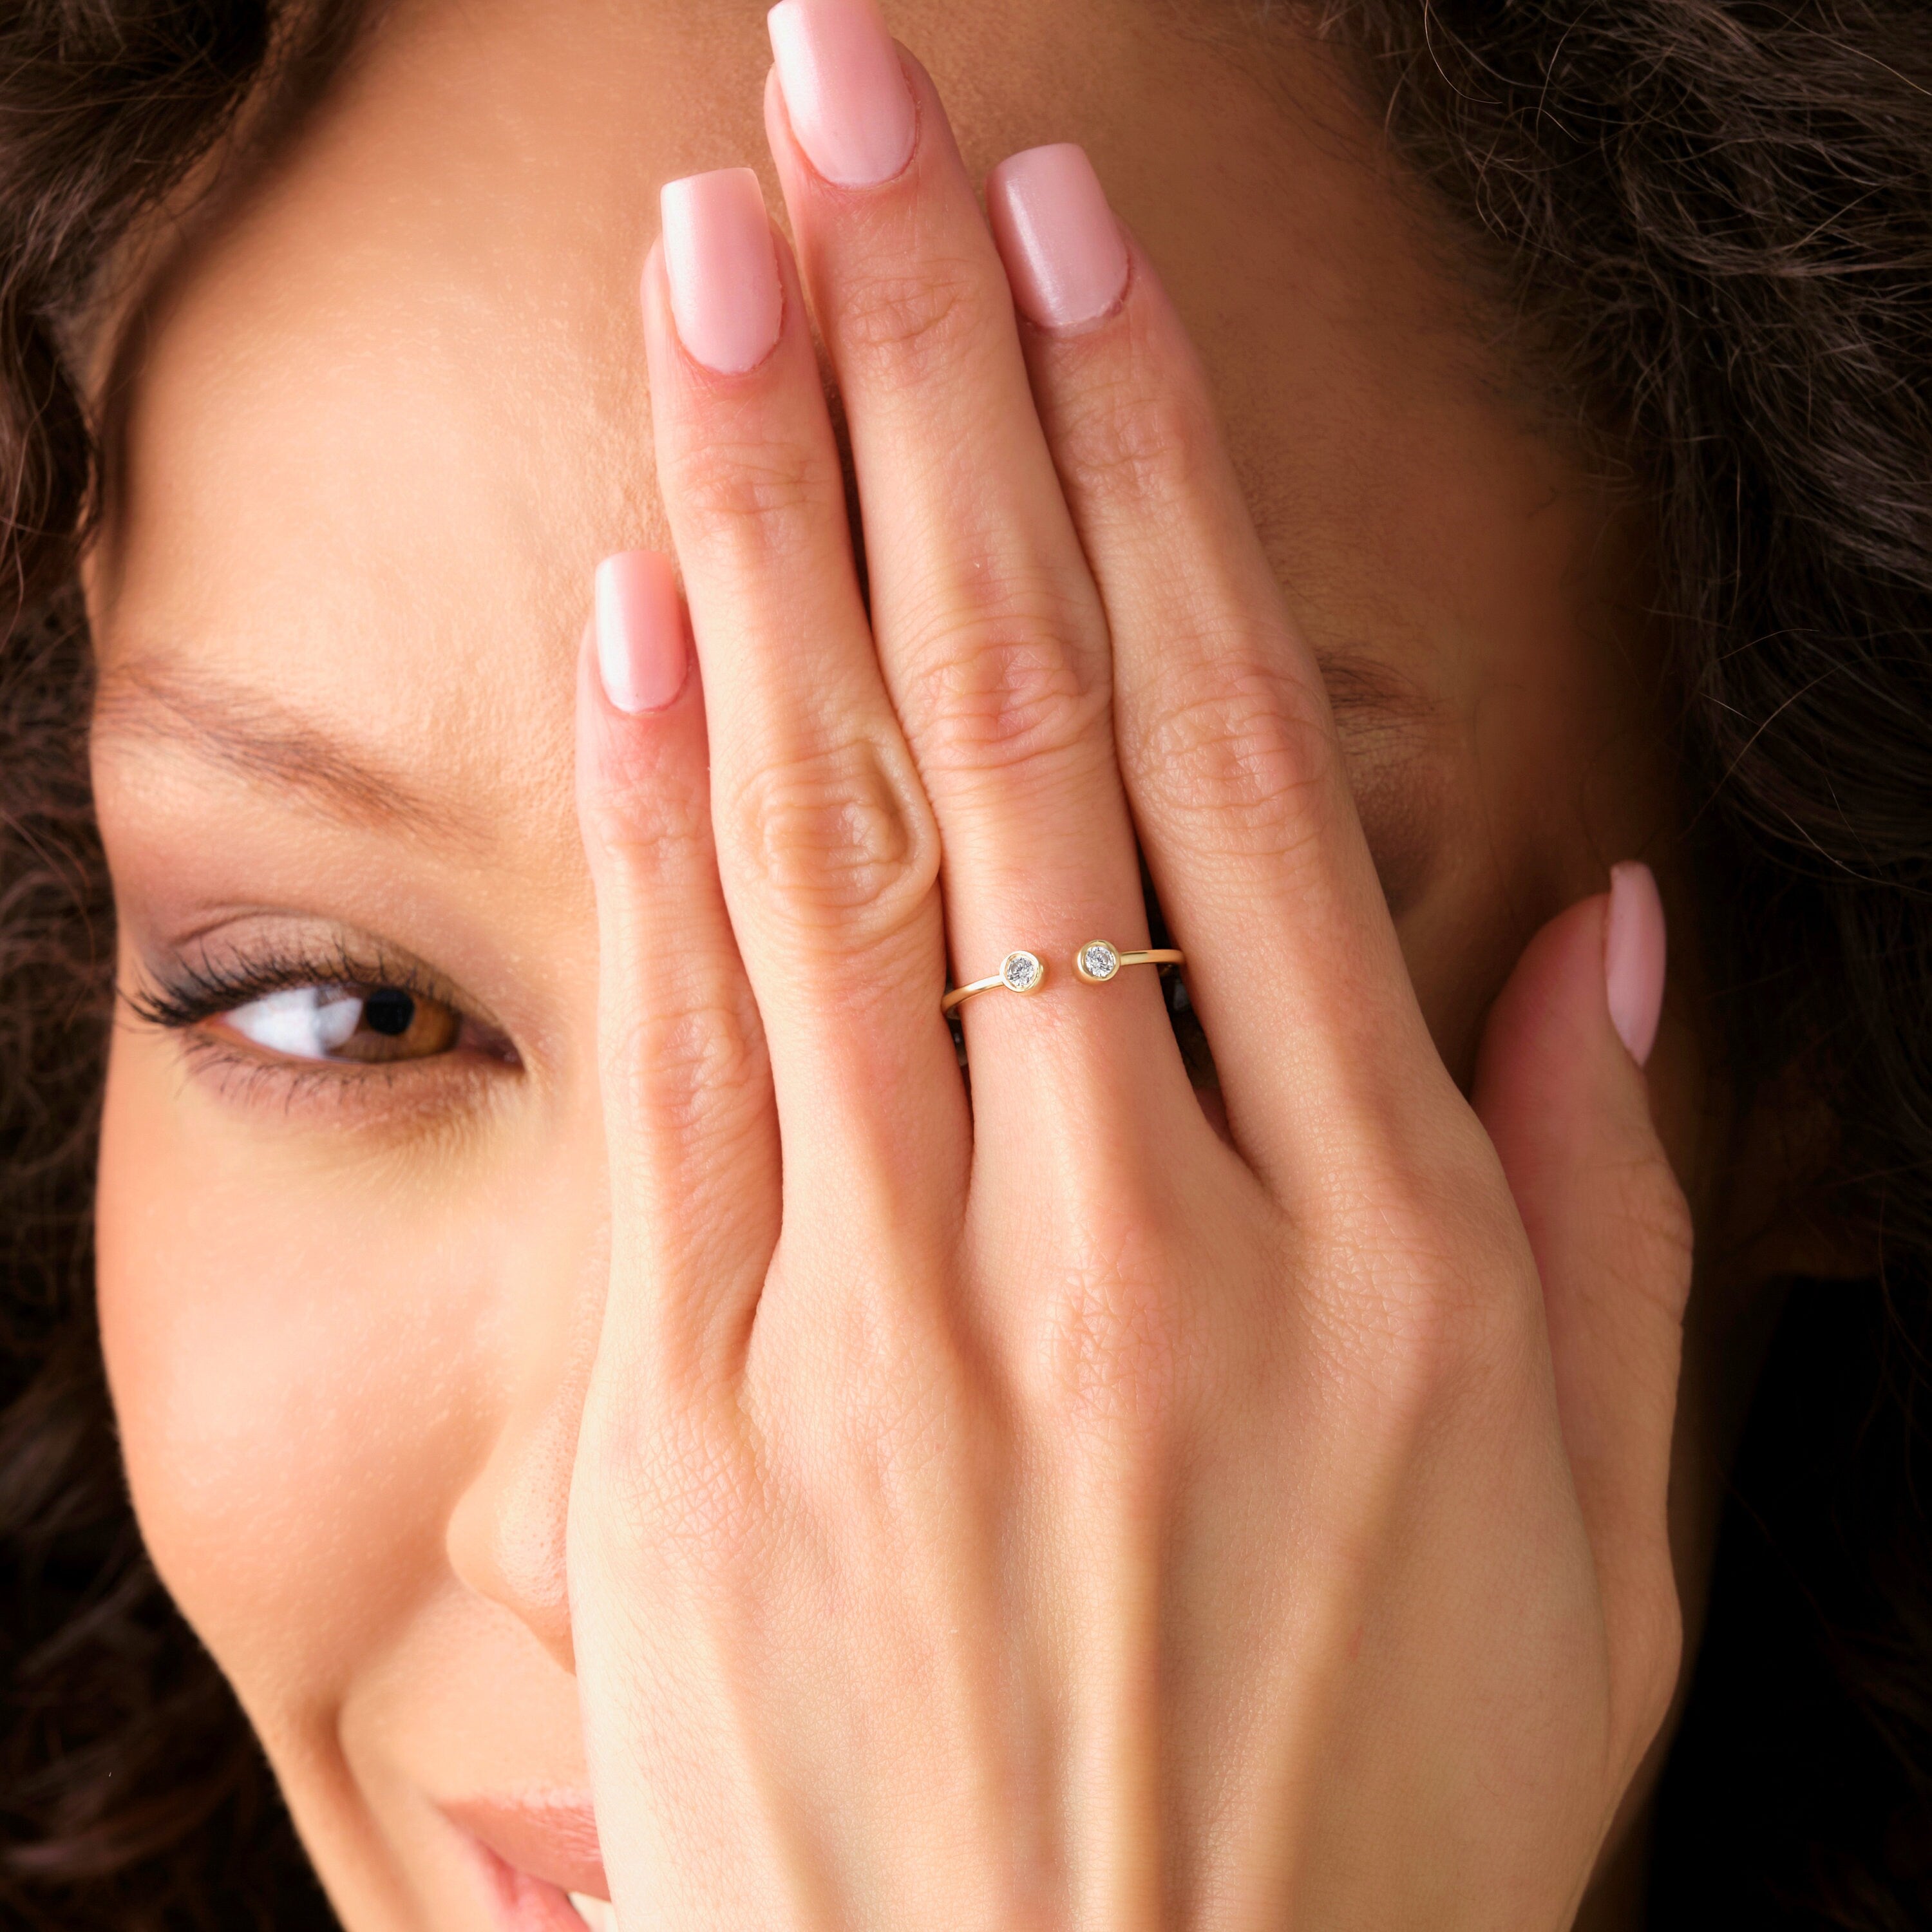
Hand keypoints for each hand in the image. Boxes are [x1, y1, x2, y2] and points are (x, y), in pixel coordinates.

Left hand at [567, 7, 1690, 1926]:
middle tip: (860, 125)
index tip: (1072, 252)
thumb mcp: (1587, 1542)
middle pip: (1005, 713)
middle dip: (925, 381)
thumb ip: (1596, 1215)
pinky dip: (657, 804)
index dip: (1143, 467)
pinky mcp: (703, 1412)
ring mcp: (891, 1317)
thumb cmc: (1365, 1824)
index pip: (1224, 755)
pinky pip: (684, 1048)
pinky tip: (640, 596)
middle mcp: (1128, 1232)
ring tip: (721, 268)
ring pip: (826, 828)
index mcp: (1369, 1251)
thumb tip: (1590, 929)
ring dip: (766, 512)